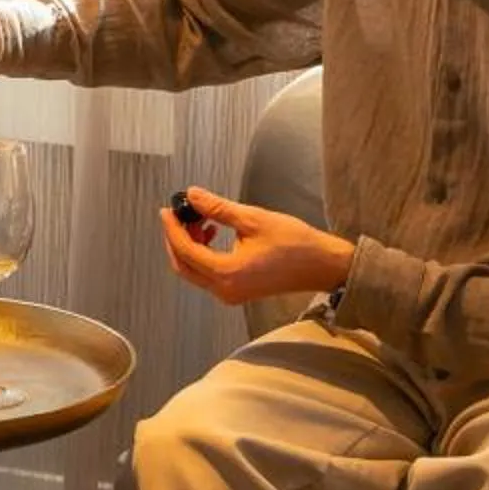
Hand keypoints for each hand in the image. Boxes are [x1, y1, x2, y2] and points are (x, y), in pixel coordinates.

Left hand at [157, 188, 354, 306]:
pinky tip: (213, 232)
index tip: (167, 208)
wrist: (321, 266)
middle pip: (183, 265)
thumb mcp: (253, 219)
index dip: (172, 228)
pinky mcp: (238, 291)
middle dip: (177, 237)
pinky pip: (209, 274)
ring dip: (190, 245)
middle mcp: (224, 290)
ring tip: (200, 218)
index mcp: (226, 273)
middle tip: (179, 212)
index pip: (185, 250)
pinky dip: (203, 254)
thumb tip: (192, 195)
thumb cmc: (294, 243)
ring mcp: (231, 294)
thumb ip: (218, 208)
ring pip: (195, 270)